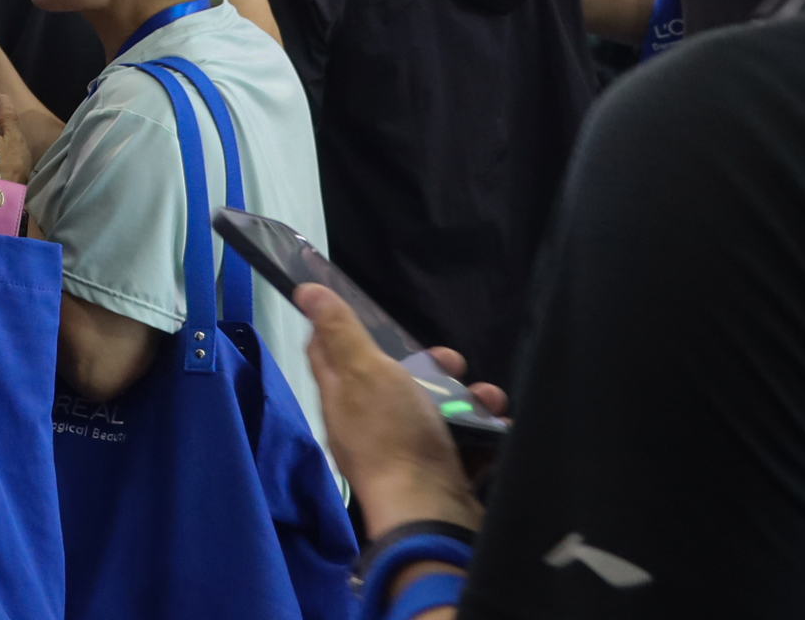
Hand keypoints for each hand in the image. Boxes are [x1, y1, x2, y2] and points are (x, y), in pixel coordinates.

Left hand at [296, 285, 489, 536]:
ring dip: (467, 399)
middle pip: (393, 382)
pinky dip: (483, 432)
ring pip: (435, 412)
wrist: (432, 514)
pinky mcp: (440, 476)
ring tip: (489, 397)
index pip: (330, 354)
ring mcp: (405, 453)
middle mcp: (368, 426)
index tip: (366, 311)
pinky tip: (500, 426)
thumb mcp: (364, 371)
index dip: (343, 329)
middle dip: (430, 366)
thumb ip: (341, 332)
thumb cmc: (393, 436)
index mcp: (343, 399)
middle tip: (454, 360)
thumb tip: (305, 290)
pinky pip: (463, 444)